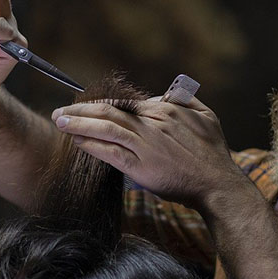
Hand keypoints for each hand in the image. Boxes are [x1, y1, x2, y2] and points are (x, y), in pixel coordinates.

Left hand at [51, 95, 240, 208]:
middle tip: (60, 110)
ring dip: (78, 123)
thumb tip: (167, 94)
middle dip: (81, 109)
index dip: (101, 105)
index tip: (85, 109)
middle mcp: (153, 122)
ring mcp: (146, 144)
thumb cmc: (214, 154)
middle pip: (109, 110)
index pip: (125, 103)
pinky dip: (91, 144)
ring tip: (59, 121)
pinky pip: (110, 151)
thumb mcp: (207, 116)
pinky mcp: (141, 166)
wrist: (218, 184)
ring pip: (106, 127)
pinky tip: (76, 141)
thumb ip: (186, 100)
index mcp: (166, 109)